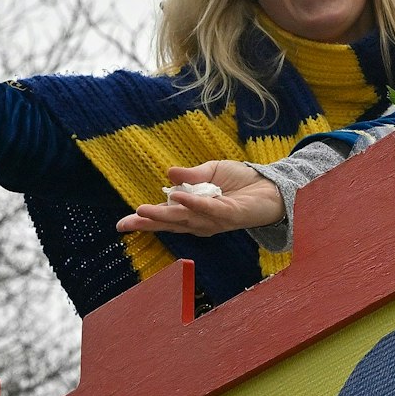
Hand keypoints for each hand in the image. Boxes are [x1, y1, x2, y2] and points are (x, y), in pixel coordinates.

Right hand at [116, 161, 284, 235]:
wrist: (272, 185)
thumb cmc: (242, 181)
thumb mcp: (213, 171)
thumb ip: (192, 175)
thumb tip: (169, 174)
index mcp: (195, 212)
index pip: (167, 217)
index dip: (146, 220)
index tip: (122, 223)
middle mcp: (203, 220)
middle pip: (172, 223)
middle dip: (149, 222)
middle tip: (127, 222)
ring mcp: (216, 219)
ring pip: (186, 218)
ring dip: (165, 214)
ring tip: (142, 210)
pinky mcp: (230, 214)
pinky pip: (208, 207)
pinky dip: (193, 203)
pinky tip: (177, 197)